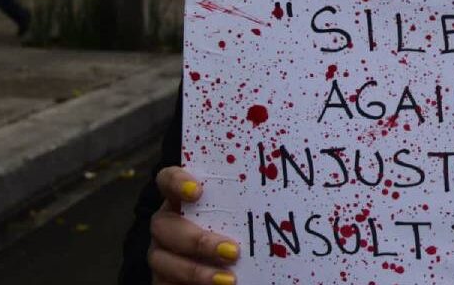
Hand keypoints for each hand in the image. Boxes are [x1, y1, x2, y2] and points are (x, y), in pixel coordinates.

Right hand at [149, 167, 239, 284]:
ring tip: (230, 280)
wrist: (226, 264)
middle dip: (198, 240)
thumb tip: (292, 182)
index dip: (176, 182)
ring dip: (197, 272)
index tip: (197, 191)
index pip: (167, 179)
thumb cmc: (238, 228)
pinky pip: (166, 284)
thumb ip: (249, 200)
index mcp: (181, 198)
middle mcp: (167, 224)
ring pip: (163, 261)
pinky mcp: (162, 280)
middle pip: (163, 225)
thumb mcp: (240, 213)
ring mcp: (161, 253)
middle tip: (232, 251)